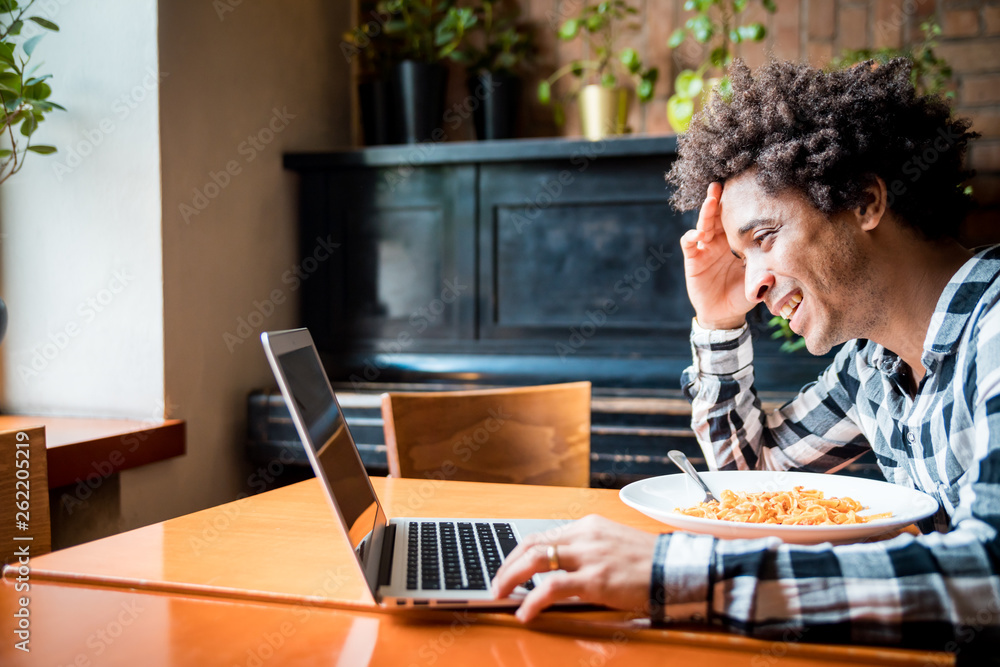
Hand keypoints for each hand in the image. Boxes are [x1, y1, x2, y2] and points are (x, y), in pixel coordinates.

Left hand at [491, 515, 657, 621]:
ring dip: (511, 578)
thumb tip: (558, 567)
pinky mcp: (596, 579)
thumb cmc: (648, 562)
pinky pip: (553, 587)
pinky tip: (526, 613)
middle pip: (532, 545)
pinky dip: (533, 600)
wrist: (677, 569)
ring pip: (536, 560)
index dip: (518, 554)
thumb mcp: (612, 546)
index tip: (507, 568)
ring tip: (500, 595)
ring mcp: (590, 556)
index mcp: (588, 526)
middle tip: (496, 584)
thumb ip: (585, 551)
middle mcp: (585, 536)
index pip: (542, 535)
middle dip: (508, 565)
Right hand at [679, 182, 753, 329]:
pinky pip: (689, 244)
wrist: (725, 314)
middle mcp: (721, 241)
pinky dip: (691, 236)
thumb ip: (765, 277)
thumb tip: (770, 276)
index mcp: (737, 242)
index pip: (737, 219)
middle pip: (718, 216)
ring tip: (711, 199)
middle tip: (723, 184)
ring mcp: (705, 249)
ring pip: (704, 224)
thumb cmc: (743, 295)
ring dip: (706, 212)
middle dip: (719, 199)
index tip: (748, 187)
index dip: (739, 204)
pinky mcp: (693, 260)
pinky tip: (697, 233)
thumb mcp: (758, 283)